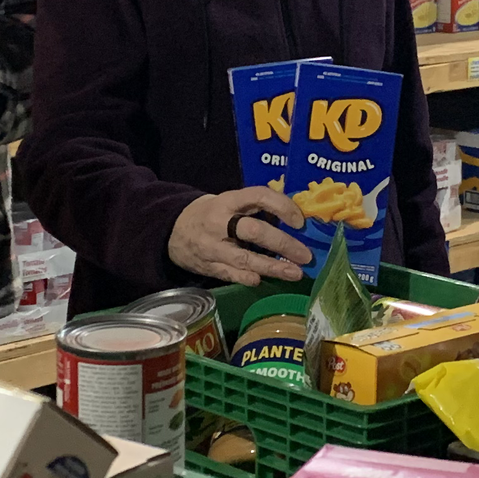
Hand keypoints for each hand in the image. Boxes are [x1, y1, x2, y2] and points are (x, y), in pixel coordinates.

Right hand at [168, 189, 313, 286]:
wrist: (172, 229)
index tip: (299, 221)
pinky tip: (261, 280)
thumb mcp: (228, 202)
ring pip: (245, 258)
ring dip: (273, 267)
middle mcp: (220, 223)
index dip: (282, 206)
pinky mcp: (208, 266)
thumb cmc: (211, 213)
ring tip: (295, 273)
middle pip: (255, 231)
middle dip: (283, 244)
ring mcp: (213, 247)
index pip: (259, 196)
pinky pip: (230, 274)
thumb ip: (253, 208)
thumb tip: (293, 218)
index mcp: (228, 201)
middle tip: (306, 255)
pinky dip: (247, 278)